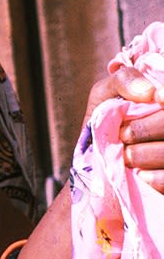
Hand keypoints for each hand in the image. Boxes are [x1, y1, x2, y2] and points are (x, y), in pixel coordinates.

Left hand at [96, 64, 163, 191]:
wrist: (100, 160)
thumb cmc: (107, 119)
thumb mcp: (108, 93)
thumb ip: (125, 80)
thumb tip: (149, 92)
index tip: (156, 97)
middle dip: (144, 129)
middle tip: (123, 135)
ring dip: (144, 154)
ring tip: (127, 155)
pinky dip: (157, 178)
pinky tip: (142, 175)